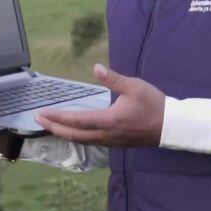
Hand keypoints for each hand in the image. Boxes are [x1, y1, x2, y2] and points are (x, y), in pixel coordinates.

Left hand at [35, 64, 164, 147]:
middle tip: (39, 120)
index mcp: (108, 120)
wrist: (171, 126)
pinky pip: (90, 142)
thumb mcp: (134, 86)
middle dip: (54, 127)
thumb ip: (113, 78)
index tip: (43, 113)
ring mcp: (111, 141)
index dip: (58, 117)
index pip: (76, 120)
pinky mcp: (116, 143)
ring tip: (51, 126)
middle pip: (74, 135)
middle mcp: (106, 134)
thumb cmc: (153, 104)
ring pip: (82, 141)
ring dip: (64, 133)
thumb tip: (96, 67)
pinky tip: (73, 133)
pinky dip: (77, 138)